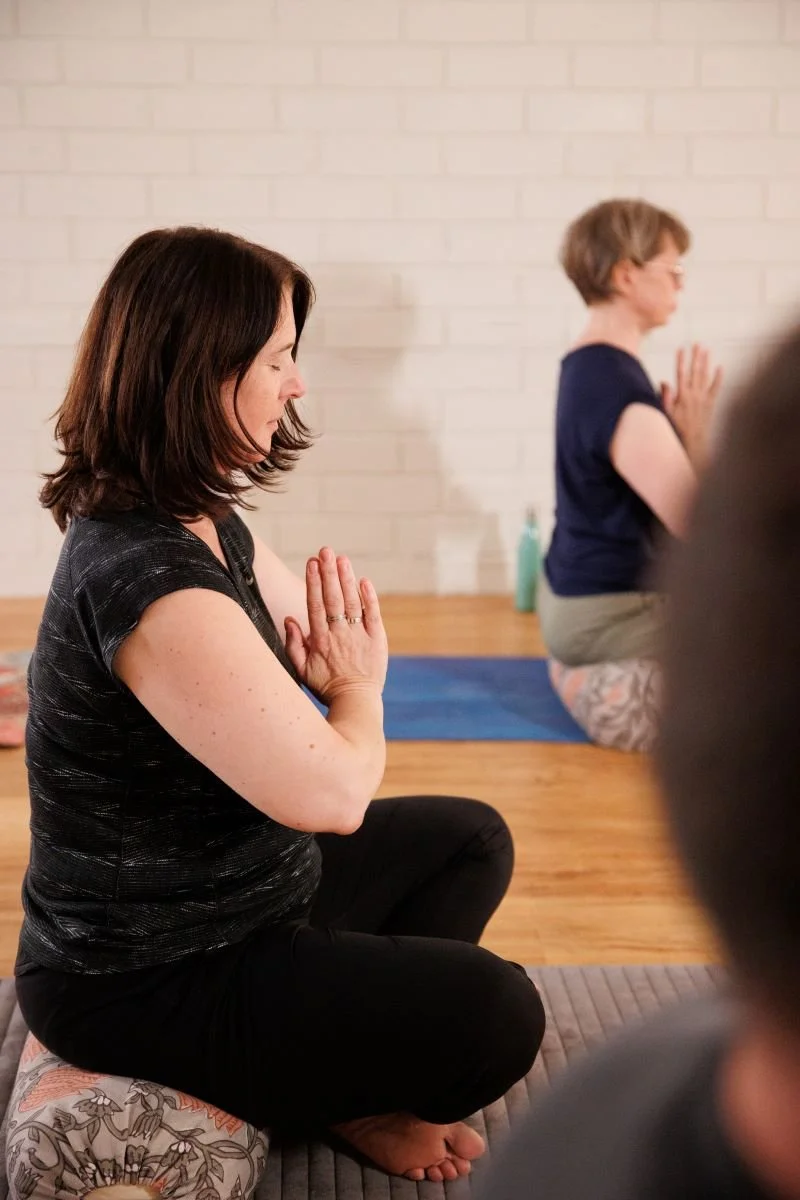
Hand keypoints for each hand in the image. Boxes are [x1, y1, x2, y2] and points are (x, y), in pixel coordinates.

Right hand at [284, 547, 387, 703]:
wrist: (356, 702)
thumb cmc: (327, 686)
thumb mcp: (302, 670)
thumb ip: (294, 644)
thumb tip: (290, 619)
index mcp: (320, 640)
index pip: (315, 605)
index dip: (313, 582)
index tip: (311, 563)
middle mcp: (339, 634)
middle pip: (333, 598)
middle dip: (329, 573)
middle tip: (326, 551)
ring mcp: (359, 635)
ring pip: (352, 602)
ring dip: (346, 579)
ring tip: (342, 559)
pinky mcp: (377, 639)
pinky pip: (373, 614)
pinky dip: (369, 597)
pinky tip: (364, 581)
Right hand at [660, 344, 722, 469]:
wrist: (693, 441)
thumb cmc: (677, 428)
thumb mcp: (666, 413)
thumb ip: (665, 397)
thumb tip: (664, 382)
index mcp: (682, 396)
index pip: (681, 374)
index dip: (681, 360)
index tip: (681, 349)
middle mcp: (694, 394)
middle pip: (695, 371)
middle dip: (696, 357)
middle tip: (697, 344)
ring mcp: (704, 398)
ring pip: (705, 376)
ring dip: (706, 362)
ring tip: (706, 350)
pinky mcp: (711, 403)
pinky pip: (716, 388)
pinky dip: (718, 378)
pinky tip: (720, 368)